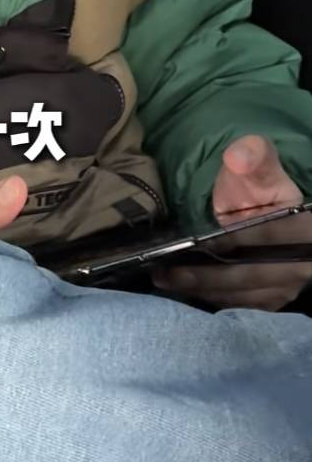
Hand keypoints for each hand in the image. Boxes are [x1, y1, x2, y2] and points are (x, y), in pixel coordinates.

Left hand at [152, 134, 311, 309]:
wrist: (263, 208)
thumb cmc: (258, 187)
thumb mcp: (259, 165)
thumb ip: (254, 155)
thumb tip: (237, 157)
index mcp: (303, 228)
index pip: (265, 239)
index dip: (230, 241)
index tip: (197, 242)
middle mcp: (301, 263)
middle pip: (248, 275)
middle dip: (204, 276)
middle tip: (164, 272)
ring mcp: (287, 286)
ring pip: (241, 296)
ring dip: (202, 291)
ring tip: (164, 280)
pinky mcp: (272, 299)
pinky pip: (240, 305)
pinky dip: (210, 298)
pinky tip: (183, 290)